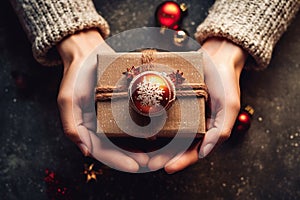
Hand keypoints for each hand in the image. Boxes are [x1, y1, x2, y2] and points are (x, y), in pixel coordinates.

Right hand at [56, 29, 148, 171]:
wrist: (87, 52)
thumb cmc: (75, 76)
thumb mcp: (68, 100)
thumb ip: (71, 126)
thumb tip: (86, 151)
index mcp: (88, 127)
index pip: (102, 150)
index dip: (117, 160)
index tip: (134, 166)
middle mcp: (101, 123)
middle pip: (118, 147)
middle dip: (133, 156)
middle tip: (150, 162)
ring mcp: (113, 114)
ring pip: (128, 136)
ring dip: (141, 145)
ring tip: (156, 152)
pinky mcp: (124, 103)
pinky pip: (135, 118)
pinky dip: (145, 127)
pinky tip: (157, 131)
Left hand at [148, 38, 247, 172]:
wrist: (217, 57)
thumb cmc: (226, 82)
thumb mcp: (229, 106)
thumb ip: (221, 130)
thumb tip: (205, 153)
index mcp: (208, 129)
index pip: (194, 151)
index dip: (182, 161)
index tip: (167, 168)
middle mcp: (194, 124)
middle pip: (177, 146)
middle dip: (163, 156)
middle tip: (148, 164)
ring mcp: (182, 113)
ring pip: (167, 134)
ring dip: (156, 145)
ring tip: (142, 154)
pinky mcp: (173, 101)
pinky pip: (162, 115)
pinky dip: (152, 124)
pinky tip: (141, 130)